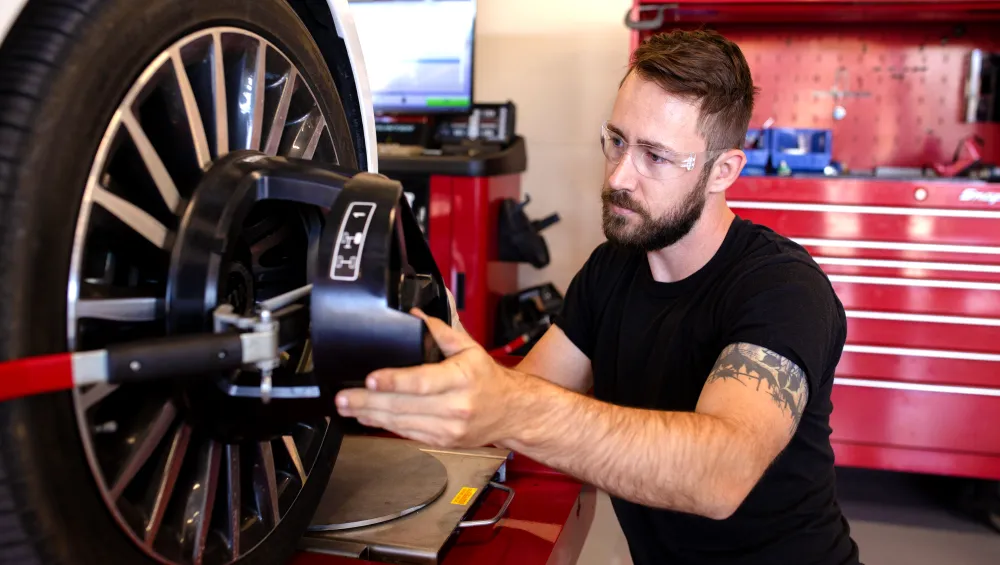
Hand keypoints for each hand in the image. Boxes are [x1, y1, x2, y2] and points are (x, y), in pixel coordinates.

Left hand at [334, 308, 525, 447]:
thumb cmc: (489, 379)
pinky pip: (407, 434)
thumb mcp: (471, 348)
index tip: (372, 379)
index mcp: (461, 379)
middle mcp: (455, 406)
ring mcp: (448, 428)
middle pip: (404, 406)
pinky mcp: (442, 441)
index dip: (394, 382)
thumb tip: (414, 315)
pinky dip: (385, 425)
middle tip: (344, 397)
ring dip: (371, 415)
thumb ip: (441, 331)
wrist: (512, 412)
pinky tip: (368, 417)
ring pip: (402, 423)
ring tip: (347, 406)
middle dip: (369, 401)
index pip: (423, 381)